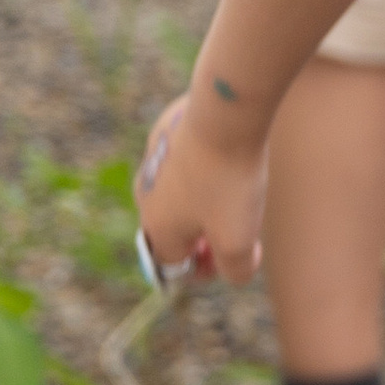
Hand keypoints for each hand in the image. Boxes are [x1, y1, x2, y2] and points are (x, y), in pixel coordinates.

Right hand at [135, 89, 268, 289]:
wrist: (225, 112)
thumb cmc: (229, 179)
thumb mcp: (238, 238)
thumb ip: (235, 269)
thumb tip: (234, 271)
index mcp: (157, 226)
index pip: (172, 265)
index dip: (204, 270)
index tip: (232, 256)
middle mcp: (146, 195)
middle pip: (174, 229)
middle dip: (205, 235)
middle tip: (238, 225)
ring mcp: (154, 161)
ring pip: (180, 193)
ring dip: (206, 200)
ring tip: (237, 189)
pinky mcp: (167, 131)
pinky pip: (186, 160)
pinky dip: (205, 167)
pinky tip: (229, 156)